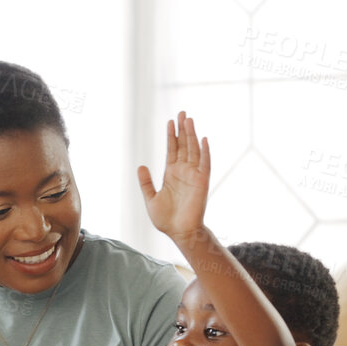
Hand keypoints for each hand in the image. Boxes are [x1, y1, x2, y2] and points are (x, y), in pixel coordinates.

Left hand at [138, 112, 210, 241]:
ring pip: (193, 150)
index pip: (172, 149)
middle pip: (183, 145)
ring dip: (192, 135)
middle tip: (182, 113)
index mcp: (171, 174)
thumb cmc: (166, 219)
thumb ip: (146, 182)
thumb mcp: (151, 199)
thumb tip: (141, 165)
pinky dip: (205, 151)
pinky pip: (205, 164)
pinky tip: (203, 139)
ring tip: (189, 119)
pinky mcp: (202, 182)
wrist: (179, 232)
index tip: (170, 121)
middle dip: (182, 129)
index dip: (171, 135)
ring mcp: (193, 175)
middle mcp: (183, 171)